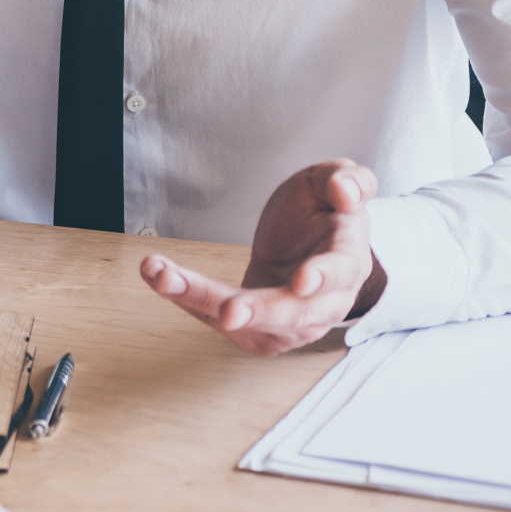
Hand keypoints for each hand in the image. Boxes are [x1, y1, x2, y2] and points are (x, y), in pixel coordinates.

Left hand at [139, 160, 386, 355]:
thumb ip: (348, 180)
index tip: (302, 280)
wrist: (306, 244)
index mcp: (347, 259)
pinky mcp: (263, 331)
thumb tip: (346, 191)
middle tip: (228, 312)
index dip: (322, 277)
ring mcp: (295, 322)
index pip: (339, 271)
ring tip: (163, 277)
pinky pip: (223, 321)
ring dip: (202, 300)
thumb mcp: (332, 182)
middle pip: (294, 312)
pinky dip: (190, 301)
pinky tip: (162, 278)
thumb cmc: (321, 213)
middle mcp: (326, 301)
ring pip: (250, 323)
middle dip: (258, 312)